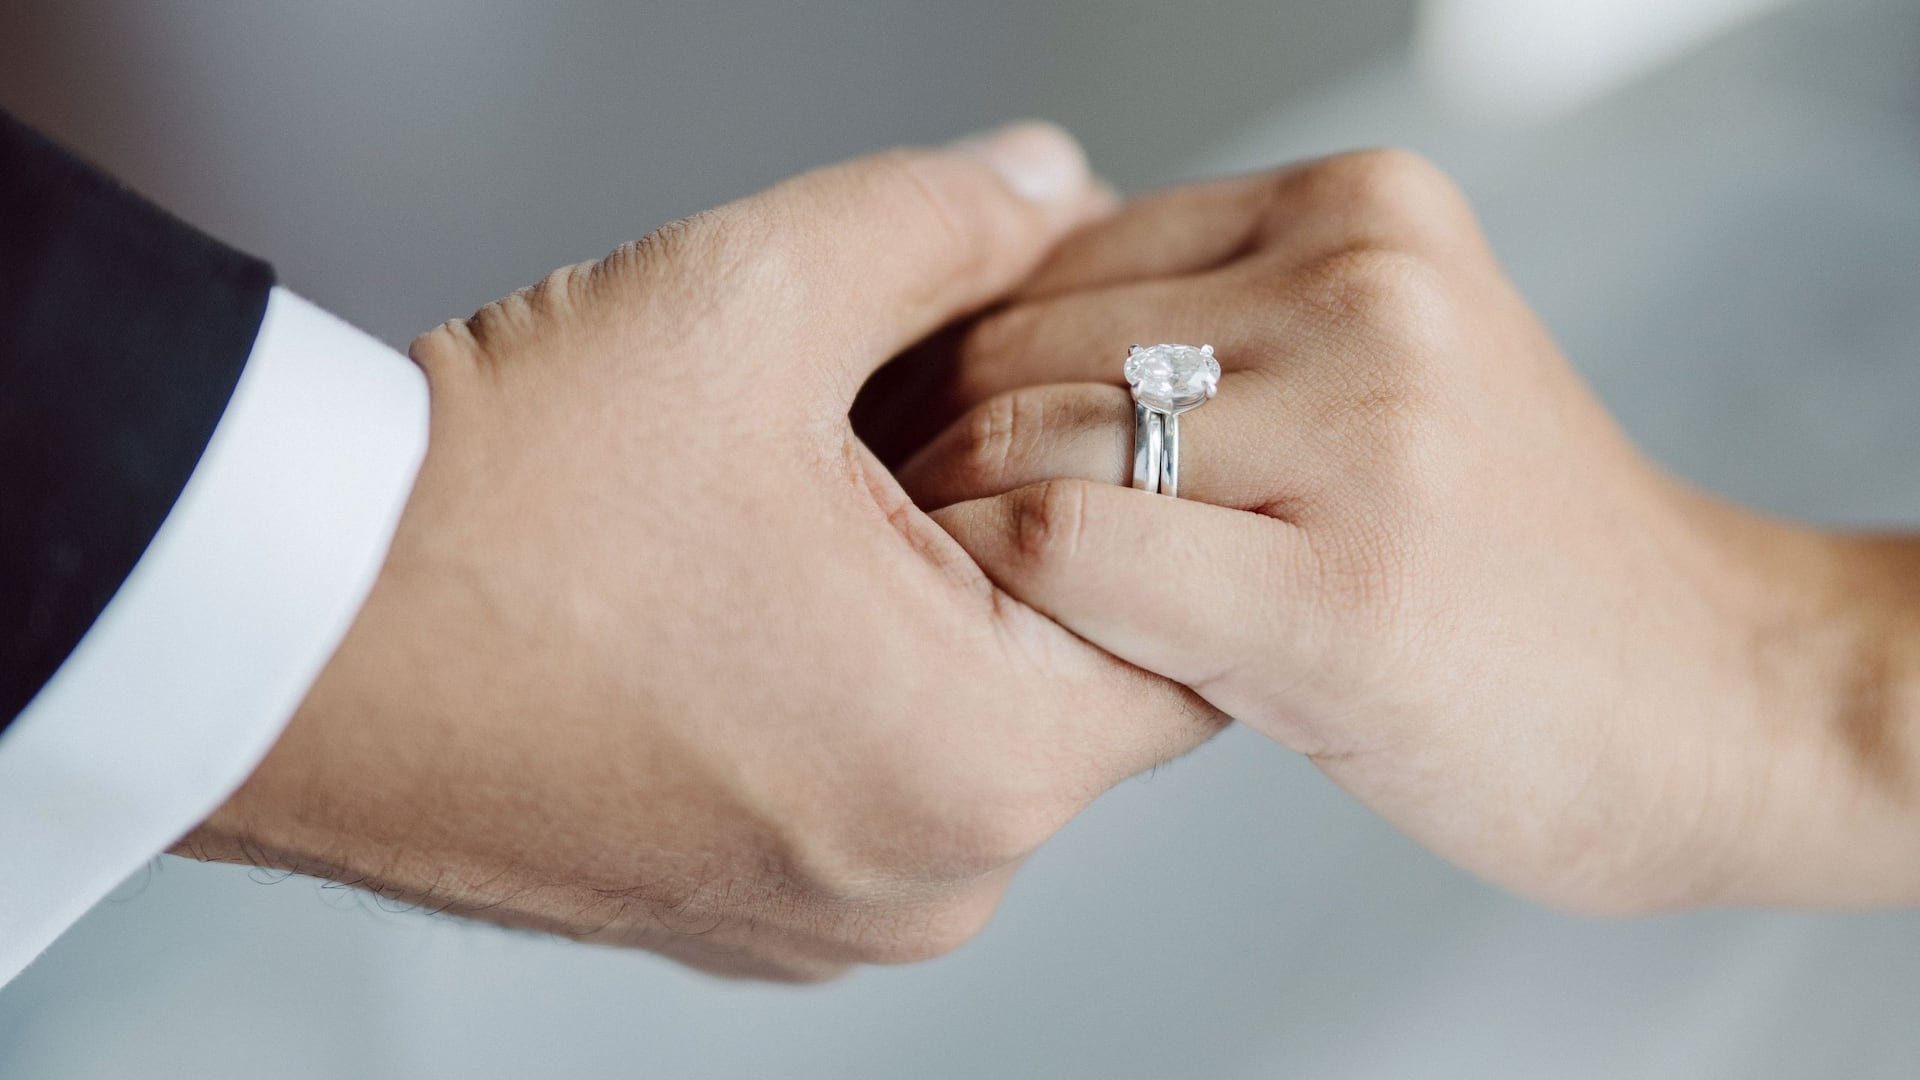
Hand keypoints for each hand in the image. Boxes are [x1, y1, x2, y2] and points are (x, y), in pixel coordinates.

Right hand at [174, 123, 1218, 980]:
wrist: (275, 642)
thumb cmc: (481, 516)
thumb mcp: (746, 297)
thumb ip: (948, 224)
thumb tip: (1048, 184)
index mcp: (973, 757)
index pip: (1192, 616)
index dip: (1140, 481)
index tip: (1069, 405)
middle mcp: (923, 878)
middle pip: (1083, 677)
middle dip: (1029, 536)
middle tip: (922, 431)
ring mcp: (829, 918)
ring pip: (975, 731)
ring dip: (936, 615)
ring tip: (815, 511)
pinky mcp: (744, 919)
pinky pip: (874, 788)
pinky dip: (855, 691)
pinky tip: (750, 599)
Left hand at [904, 149, 1919, 913]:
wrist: (1715, 699)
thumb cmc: (1512, 559)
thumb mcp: (1385, 370)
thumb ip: (1215, 326)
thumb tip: (988, 331)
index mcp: (1360, 209)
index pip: (1050, 256)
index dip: (947, 361)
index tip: (911, 452)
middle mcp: (1365, 285)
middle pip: (1020, 341)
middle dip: (930, 447)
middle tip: (902, 539)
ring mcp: (1364, 429)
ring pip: (1023, 438)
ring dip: (953, 530)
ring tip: (958, 604)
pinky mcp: (1344, 588)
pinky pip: (1068, 547)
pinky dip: (1000, 593)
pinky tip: (1021, 649)